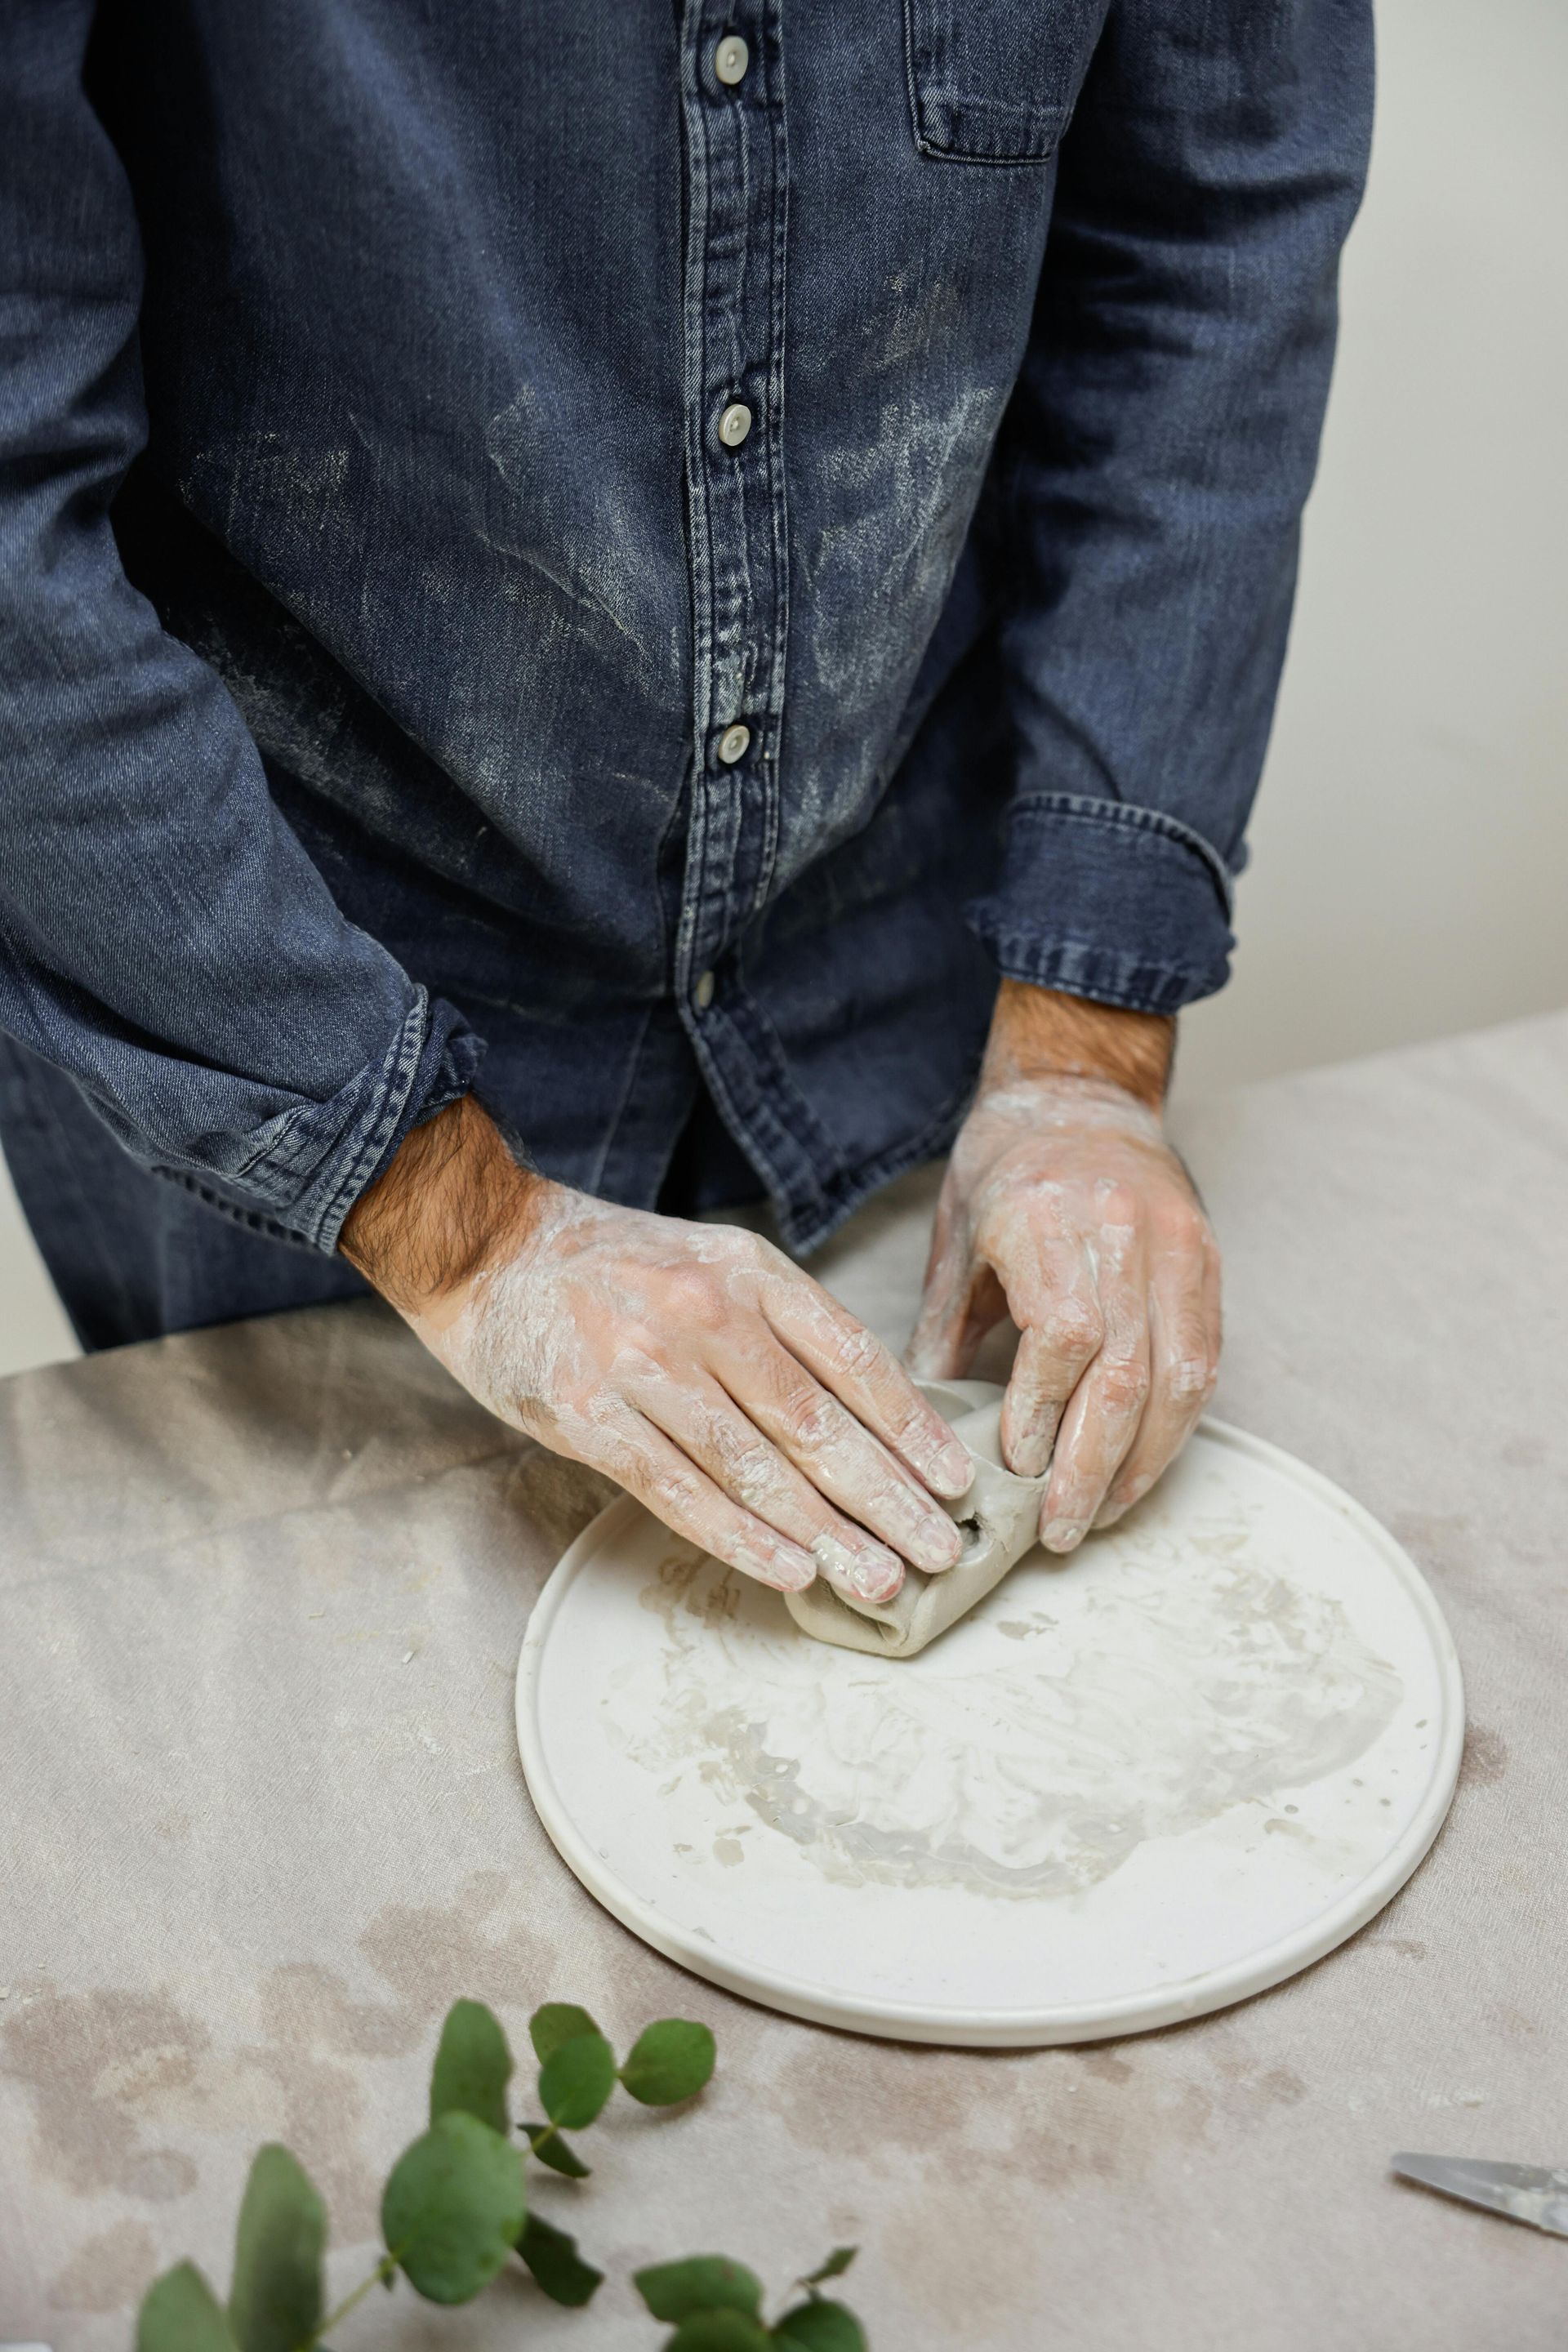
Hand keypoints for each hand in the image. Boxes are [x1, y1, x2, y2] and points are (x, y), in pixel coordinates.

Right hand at [342, 1097, 972, 1602]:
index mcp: (749, 1272)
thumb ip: (780, 1330)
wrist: (489, 1245)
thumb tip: (869, 1419)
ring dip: (827, 1533)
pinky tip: (790, 1570)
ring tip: (880, 1580)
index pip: (854, 1357)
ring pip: (756, 1465)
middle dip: (888, 1497)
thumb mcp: (712, 1266)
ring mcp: (645, 1363)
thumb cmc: (615, 1269)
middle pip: (817, 1422)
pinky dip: (740, 1536)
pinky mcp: (589, 1413)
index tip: (959, 1483)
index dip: (912, 1427)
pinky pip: (679, 1489)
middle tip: (939, 1553)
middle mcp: (706, 1313)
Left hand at [908, 985, 1220, 1550]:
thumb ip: (947, 1327)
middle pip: (1125, 1372)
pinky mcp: (1207, 1262)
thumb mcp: (958, 1235)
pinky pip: (1203, 1360)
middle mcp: (1122, 1231)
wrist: (1082, 1093)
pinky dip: (1175, 1425)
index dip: (1044, 1413)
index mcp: (1047, 1217)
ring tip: (1101, 1514)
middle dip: (1092, 1466)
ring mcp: (1176, 1245)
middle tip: (1060, 1530)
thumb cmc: (1006, 1165)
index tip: (1018, 1471)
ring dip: (1142, 1462)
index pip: (1064, 1336)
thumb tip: (923, 1426)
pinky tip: (1140, 1467)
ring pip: (1179, 1376)